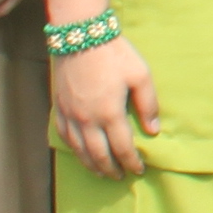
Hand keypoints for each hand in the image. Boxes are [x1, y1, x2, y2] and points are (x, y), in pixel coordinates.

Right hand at [50, 35, 158, 177]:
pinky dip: (73, 149)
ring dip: (91, 164)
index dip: (131, 162)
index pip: (122, 148)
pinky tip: (79, 152)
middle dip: (111, 168)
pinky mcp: (58, 106)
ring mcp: (70, 114)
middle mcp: (87, 119)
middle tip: (120, 177)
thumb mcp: (141, 75)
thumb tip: (153, 131)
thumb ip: (148, 105)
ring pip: (79, 149)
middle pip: (98, 154)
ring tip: (101, 172)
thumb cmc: (115, 54)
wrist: (81, 35)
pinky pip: (64, 135)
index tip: (139, 170)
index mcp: (110, 113)